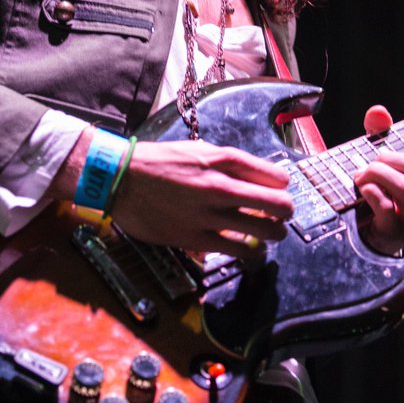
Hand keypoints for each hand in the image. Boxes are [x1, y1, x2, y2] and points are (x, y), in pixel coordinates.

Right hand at [112, 139, 293, 255]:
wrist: (119, 179)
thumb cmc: (156, 162)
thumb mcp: (197, 150)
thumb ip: (228, 163)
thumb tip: (256, 177)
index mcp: (222, 160)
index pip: (277, 177)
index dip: (282, 186)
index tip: (277, 191)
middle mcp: (221, 187)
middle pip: (280, 206)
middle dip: (285, 212)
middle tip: (279, 215)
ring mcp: (210, 215)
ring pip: (266, 232)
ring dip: (272, 234)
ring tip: (265, 233)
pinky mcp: (196, 239)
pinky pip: (239, 251)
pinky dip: (250, 252)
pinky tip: (247, 250)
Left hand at [354, 104, 403, 254]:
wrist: (360, 235)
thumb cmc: (376, 194)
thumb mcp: (381, 162)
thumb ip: (380, 133)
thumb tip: (377, 111)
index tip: (392, 153)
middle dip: (390, 158)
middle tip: (370, 163)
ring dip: (377, 175)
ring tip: (361, 177)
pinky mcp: (397, 235)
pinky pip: (386, 205)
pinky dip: (370, 192)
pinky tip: (362, 192)